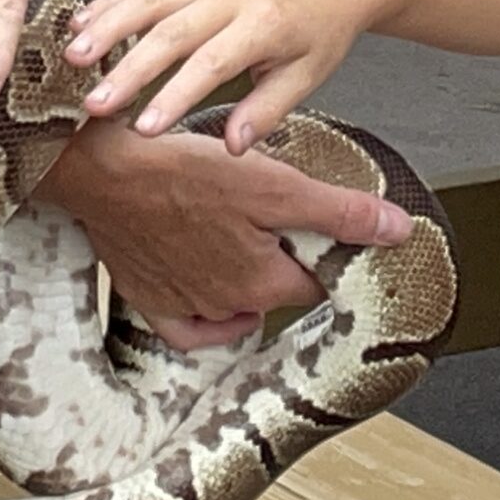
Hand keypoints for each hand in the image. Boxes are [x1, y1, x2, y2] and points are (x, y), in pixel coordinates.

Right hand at [41, 118, 416, 350]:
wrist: (100, 172)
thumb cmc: (182, 171)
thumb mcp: (274, 183)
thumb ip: (338, 212)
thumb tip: (398, 231)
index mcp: (262, 284)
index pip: (316, 283)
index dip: (325, 255)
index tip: (322, 231)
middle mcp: (225, 306)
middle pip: (275, 293)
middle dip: (284, 262)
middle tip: (277, 221)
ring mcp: (184, 307)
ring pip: (233, 306)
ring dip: (245, 281)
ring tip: (244, 238)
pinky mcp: (148, 299)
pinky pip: (187, 328)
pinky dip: (205, 316)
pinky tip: (213, 289)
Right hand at [65, 0, 379, 150]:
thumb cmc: (318, 32)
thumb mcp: (307, 76)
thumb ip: (267, 109)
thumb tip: (235, 144)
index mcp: (264, 24)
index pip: (212, 62)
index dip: (174, 95)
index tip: (144, 128)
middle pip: (170, 32)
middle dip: (127, 69)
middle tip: (94, 103)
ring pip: (148, 0)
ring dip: (106, 27)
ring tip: (73, 58)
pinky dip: (109, 1)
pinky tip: (80, 22)